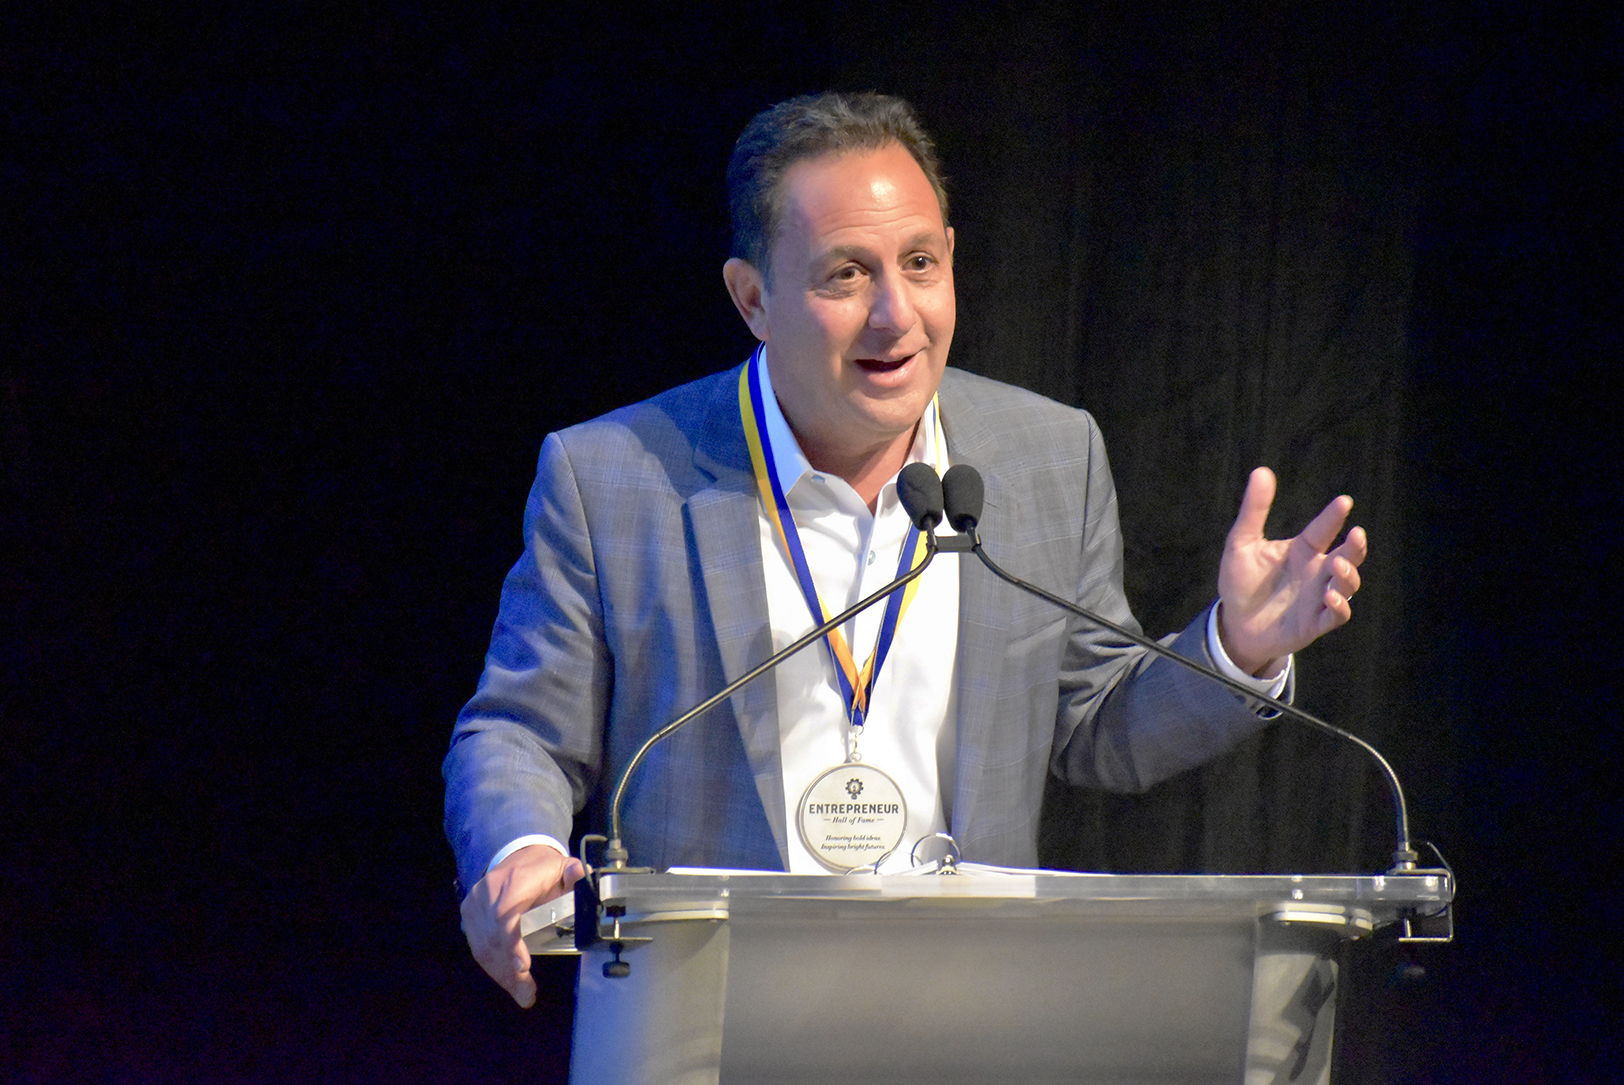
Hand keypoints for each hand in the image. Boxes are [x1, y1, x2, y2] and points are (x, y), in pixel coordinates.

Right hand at [460, 844, 585, 1007]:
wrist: (515, 855)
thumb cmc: (542, 867)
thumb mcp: (562, 866)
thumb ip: (573, 873)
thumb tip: (582, 877)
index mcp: (512, 881)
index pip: (505, 916)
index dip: (511, 943)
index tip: (523, 967)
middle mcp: (487, 893)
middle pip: (494, 938)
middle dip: (510, 971)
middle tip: (527, 994)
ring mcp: (474, 905)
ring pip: (483, 947)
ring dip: (502, 975)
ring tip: (522, 995)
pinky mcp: (469, 915)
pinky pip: (478, 947)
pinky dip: (494, 968)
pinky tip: (509, 983)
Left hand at [1217, 466, 1367, 675]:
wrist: (1234, 624)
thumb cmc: (1242, 582)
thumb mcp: (1242, 544)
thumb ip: (1254, 511)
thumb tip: (1261, 470)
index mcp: (1302, 550)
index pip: (1323, 530)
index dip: (1334, 516)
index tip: (1344, 501)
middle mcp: (1316, 571)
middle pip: (1347, 556)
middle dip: (1355, 547)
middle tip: (1356, 534)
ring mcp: (1318, 598)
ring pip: (1347, 585)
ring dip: (1348, 576)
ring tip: (1337, 566)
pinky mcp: (1315, 623)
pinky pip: (1336, 616)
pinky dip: (1338, 607)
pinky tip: (1330, 597)